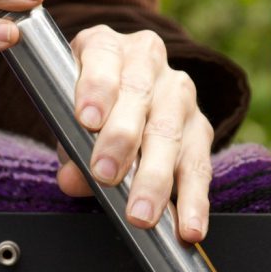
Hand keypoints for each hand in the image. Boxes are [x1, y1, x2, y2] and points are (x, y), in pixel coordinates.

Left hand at [57, 25, 213, 241]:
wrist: (123, 97)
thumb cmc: (89, 106)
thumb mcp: (69, 118)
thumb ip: (69, 146)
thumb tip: (73, 180)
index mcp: (107, 45)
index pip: (103, 58)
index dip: (96, 87)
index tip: (86, 120)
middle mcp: (148, 61)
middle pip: (138, 97)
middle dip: (122, 140)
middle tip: (106, 175)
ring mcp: (180, 93)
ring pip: (170, 133)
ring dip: (156, 178)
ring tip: (143, 213)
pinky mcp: (201, 129)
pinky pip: (199, 165)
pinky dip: (193, 200)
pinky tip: (188, 226)